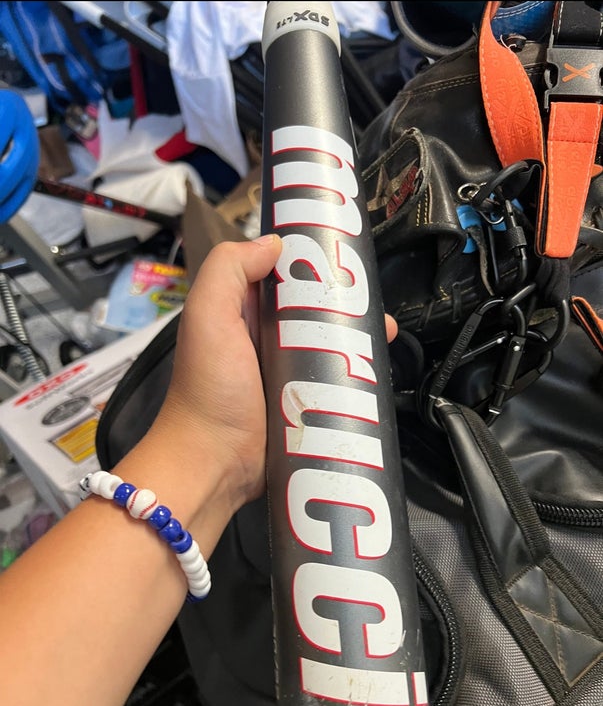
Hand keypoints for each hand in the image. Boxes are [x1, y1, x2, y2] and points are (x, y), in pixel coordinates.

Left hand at [143, 236, 397, 532]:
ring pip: (332, 346)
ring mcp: (289, 374)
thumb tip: (275, 243)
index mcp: (243, 311)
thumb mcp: (207, 315)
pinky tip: (381, 370)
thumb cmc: (210, 387)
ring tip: (387, 336)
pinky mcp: (306, 404)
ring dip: (360, 339)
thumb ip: (228, 270)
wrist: (214, 462)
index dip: (313, 263)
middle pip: (315, 311)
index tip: (348, 257)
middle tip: (377, 308)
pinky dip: (359, 375)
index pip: (283, 276)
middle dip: (349, 305)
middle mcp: (267, 338)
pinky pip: (337, 382)